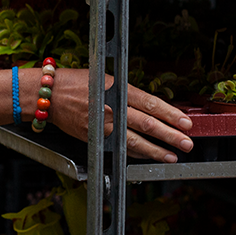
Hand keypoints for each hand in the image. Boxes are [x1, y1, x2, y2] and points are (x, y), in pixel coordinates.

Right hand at [45, 68, 193, 162]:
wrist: (49, 95)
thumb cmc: (76, 82)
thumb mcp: (106, 78)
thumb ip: (128, 92)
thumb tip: (152, 106)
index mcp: (117, 90)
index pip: (150, 104)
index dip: (170, 115)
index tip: (186, 122)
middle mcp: (112, 109)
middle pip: (147, 125)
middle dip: (170, 135)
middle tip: (187, 143)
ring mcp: (103, 125)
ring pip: (135, 141)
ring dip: (156, 150)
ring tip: (172, 156)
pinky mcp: (95, 137)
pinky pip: (119, 147)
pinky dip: (136, 153)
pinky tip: (148, 155)